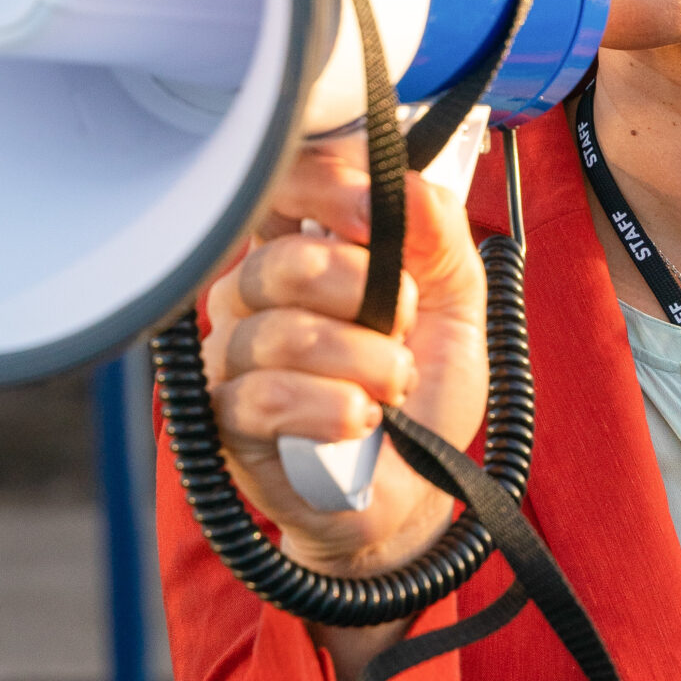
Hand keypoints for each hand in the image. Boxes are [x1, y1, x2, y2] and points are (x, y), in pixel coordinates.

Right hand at [204, 142, 488, 672]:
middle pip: (278, 260)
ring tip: (395, 386)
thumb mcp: (454, 304)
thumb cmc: (419, 395)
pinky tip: (363, 419)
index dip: (325, 186)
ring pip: (279, 333)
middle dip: (361, 287)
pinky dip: (329, 405)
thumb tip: (408, 184)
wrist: (412, 496)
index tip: (375, 211)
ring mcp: (231, 361)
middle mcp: (251, 299)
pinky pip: (263, 396)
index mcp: (298, 253)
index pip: (278, 186)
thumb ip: (438, 237)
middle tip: (402, 321)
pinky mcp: (226, 425)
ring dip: (362, 359)